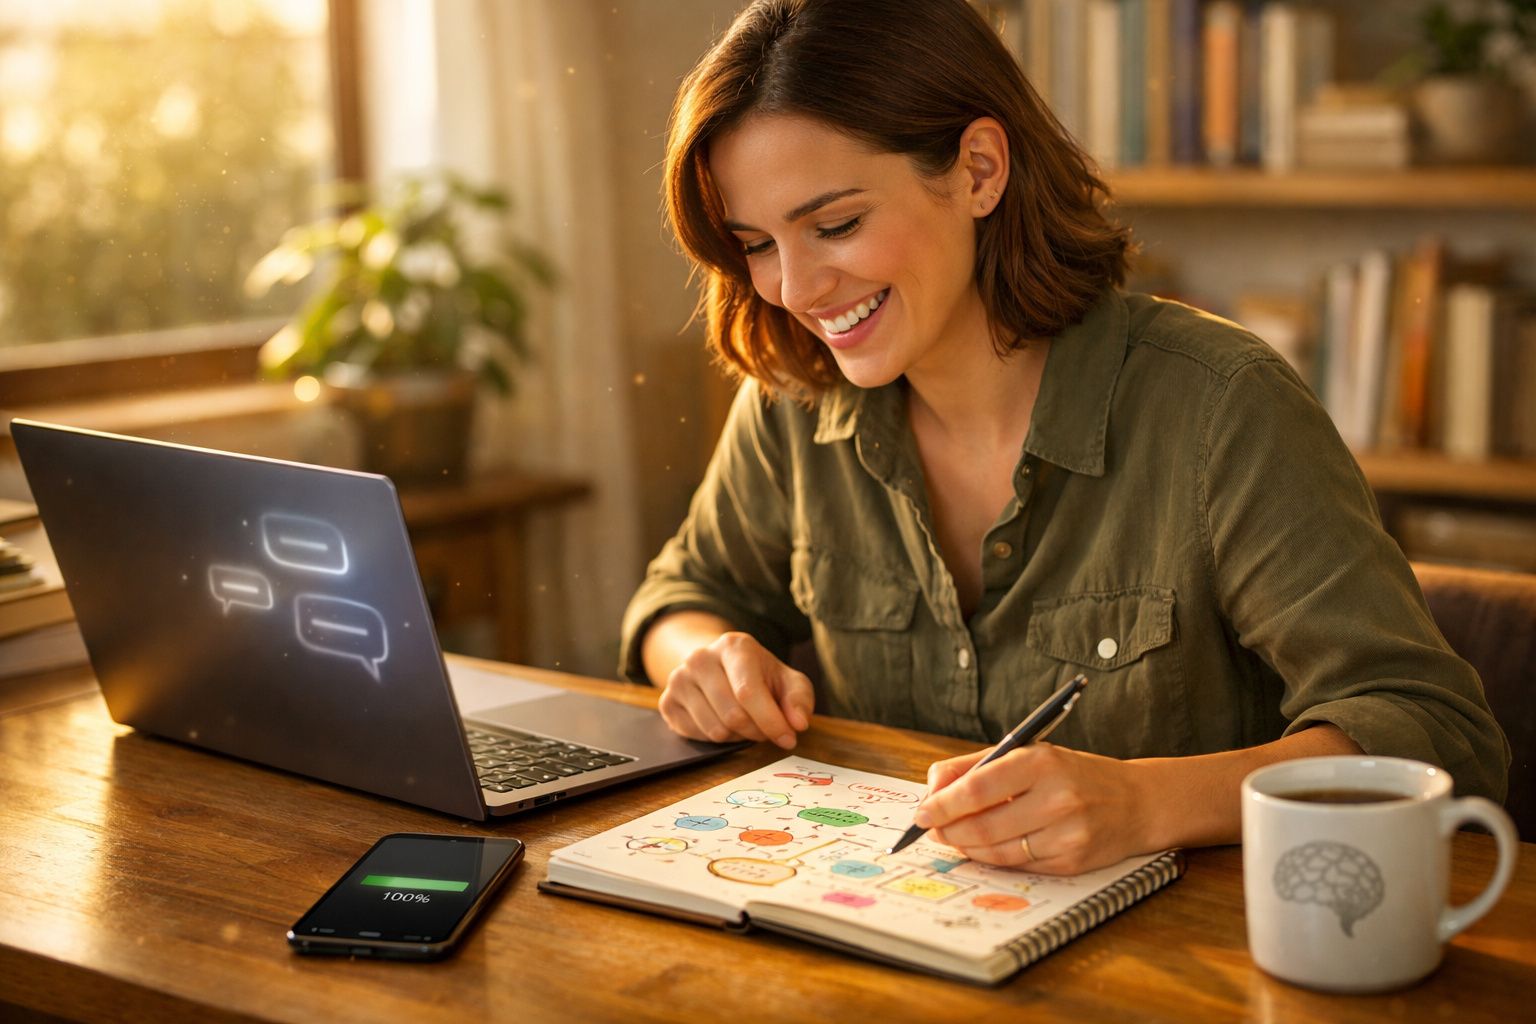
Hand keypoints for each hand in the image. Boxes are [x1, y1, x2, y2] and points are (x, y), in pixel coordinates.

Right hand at [656, 631, 813, 748]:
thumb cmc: (758, 676)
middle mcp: (700, 657)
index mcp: (733, 646)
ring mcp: (678, 679)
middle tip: (766, 730)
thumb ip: (799, 699)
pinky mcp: (667, 701)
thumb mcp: (787, 681)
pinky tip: (723, 722)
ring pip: (715, 729)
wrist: (718, 667)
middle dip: (757, 731)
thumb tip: (798, 723)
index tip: (788, 739)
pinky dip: (716, 739)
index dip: (771, 721)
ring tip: (745, 722)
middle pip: (733, 715)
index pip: (748, 692)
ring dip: (738, 736)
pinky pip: (696, 735)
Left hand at [914, 744, 1153, 874]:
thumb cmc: (1073, 775)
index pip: (979, 786)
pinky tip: (983, 849)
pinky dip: (993, 859)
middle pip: (984, 824)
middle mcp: (1057, 798)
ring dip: (966, 847)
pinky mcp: (1072, 862)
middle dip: (948, 830)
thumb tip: (931, 787)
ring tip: (952, 838)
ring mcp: (1067, 833)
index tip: (922, 812)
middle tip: (930, 830)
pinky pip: (1018, 865)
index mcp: (1042, 762)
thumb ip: (977, 765)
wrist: (1137, 802)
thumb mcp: (1030, 754)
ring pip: (997, 850)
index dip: (944, 803)